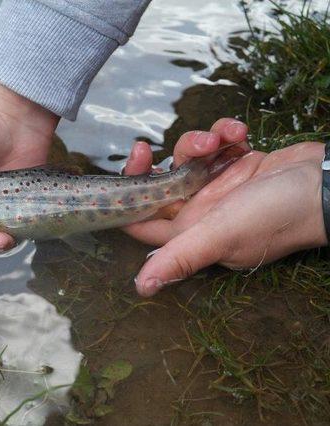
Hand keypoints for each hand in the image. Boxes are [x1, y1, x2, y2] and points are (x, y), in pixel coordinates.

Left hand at [122, 118, 326, 296]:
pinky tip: (239, 133)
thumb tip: (141, 288)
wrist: (329, 186)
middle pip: (159, 184)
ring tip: (216, 142)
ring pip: (187, 159)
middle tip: (145, 148)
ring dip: (195, 143)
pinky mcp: (239, 165)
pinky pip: (217, 145)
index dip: (127, 201)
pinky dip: (224, 134)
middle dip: (154, 164)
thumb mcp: (220, 235)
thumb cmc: (276, 216)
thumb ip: (180, 257)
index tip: (120, 178)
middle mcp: (201, 212)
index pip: (143, 222)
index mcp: (190, 233)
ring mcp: (220, 187)